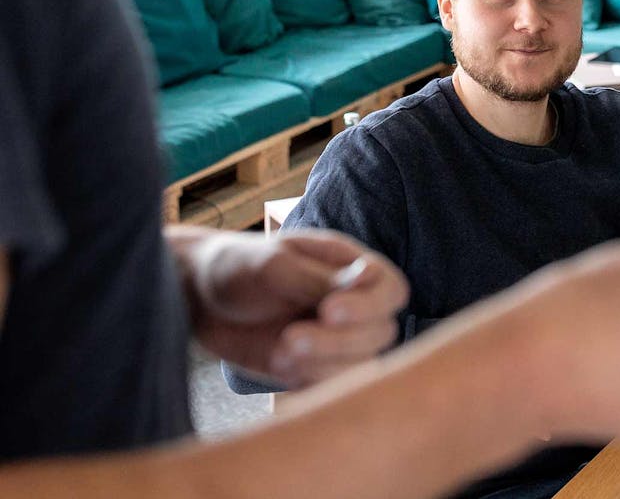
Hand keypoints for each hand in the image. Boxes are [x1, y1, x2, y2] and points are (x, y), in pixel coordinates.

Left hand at [172, 227, 408, 388]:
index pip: (390, 290)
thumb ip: (318, 278)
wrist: (198, 297)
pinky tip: (279, 363)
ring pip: (362, 363)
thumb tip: (363, 279)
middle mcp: (353, 302)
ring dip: (325, 363)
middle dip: (339, 340)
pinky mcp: (314, 366)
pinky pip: (332, 385)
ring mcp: (336, 338)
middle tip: (292, 336)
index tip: (328, 309)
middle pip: (381, 332)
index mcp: (350, 267)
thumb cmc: (237, 266)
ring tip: (281, 349)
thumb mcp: (273, 265)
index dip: (370, 305)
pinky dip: (310, 380)